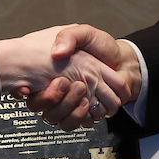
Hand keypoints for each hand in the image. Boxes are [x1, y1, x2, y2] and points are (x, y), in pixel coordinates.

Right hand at [0, 26, 129, 119]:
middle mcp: (60, 91)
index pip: (34, 93)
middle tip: (79, 86)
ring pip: (61, 120)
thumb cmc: (102, 46)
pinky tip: (93, 105)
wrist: (125, 61)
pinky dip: (86, 117)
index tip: (60, 82)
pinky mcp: (86, 112)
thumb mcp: (85, 33)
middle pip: (47, 111)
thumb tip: (57, 53)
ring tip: (86, 97)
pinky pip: (79, 124)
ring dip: (74, 111)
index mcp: (53, 73)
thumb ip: (69, 36)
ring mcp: (73, 103)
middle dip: (63, 102)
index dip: (43, 94)